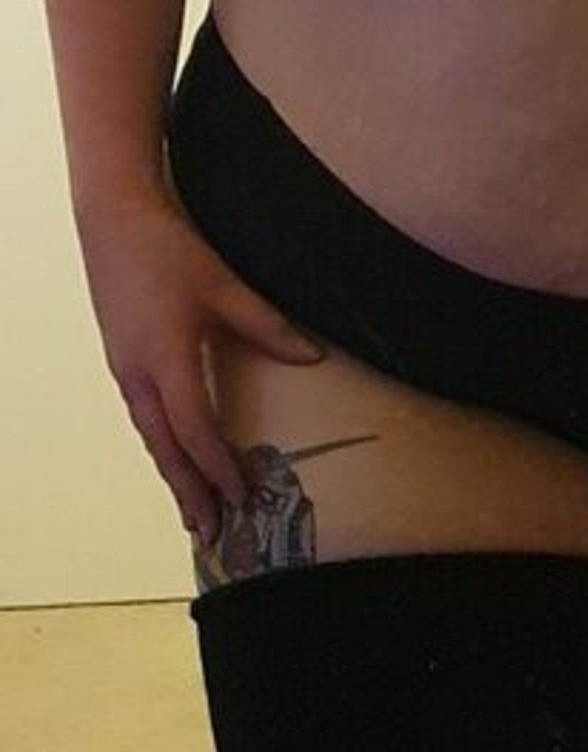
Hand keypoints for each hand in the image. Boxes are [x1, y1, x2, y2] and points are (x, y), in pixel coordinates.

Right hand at [76, 190, 325, 542]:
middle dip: (190, 493)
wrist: (112, 218)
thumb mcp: (223, 284)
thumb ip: (268, 326)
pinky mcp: (122, 362)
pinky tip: (177, 460)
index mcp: (164, 359)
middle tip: (213, 532)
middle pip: (166, 449)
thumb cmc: (166, 247)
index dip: (220, 468)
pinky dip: (164, 448)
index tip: (245, 495)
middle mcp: (138, 375)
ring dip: (174, 476)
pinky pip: (145, 420)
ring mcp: (125, 371)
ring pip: (152, 438)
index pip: (195, 431)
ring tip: (194, 512)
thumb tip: (312, 357)